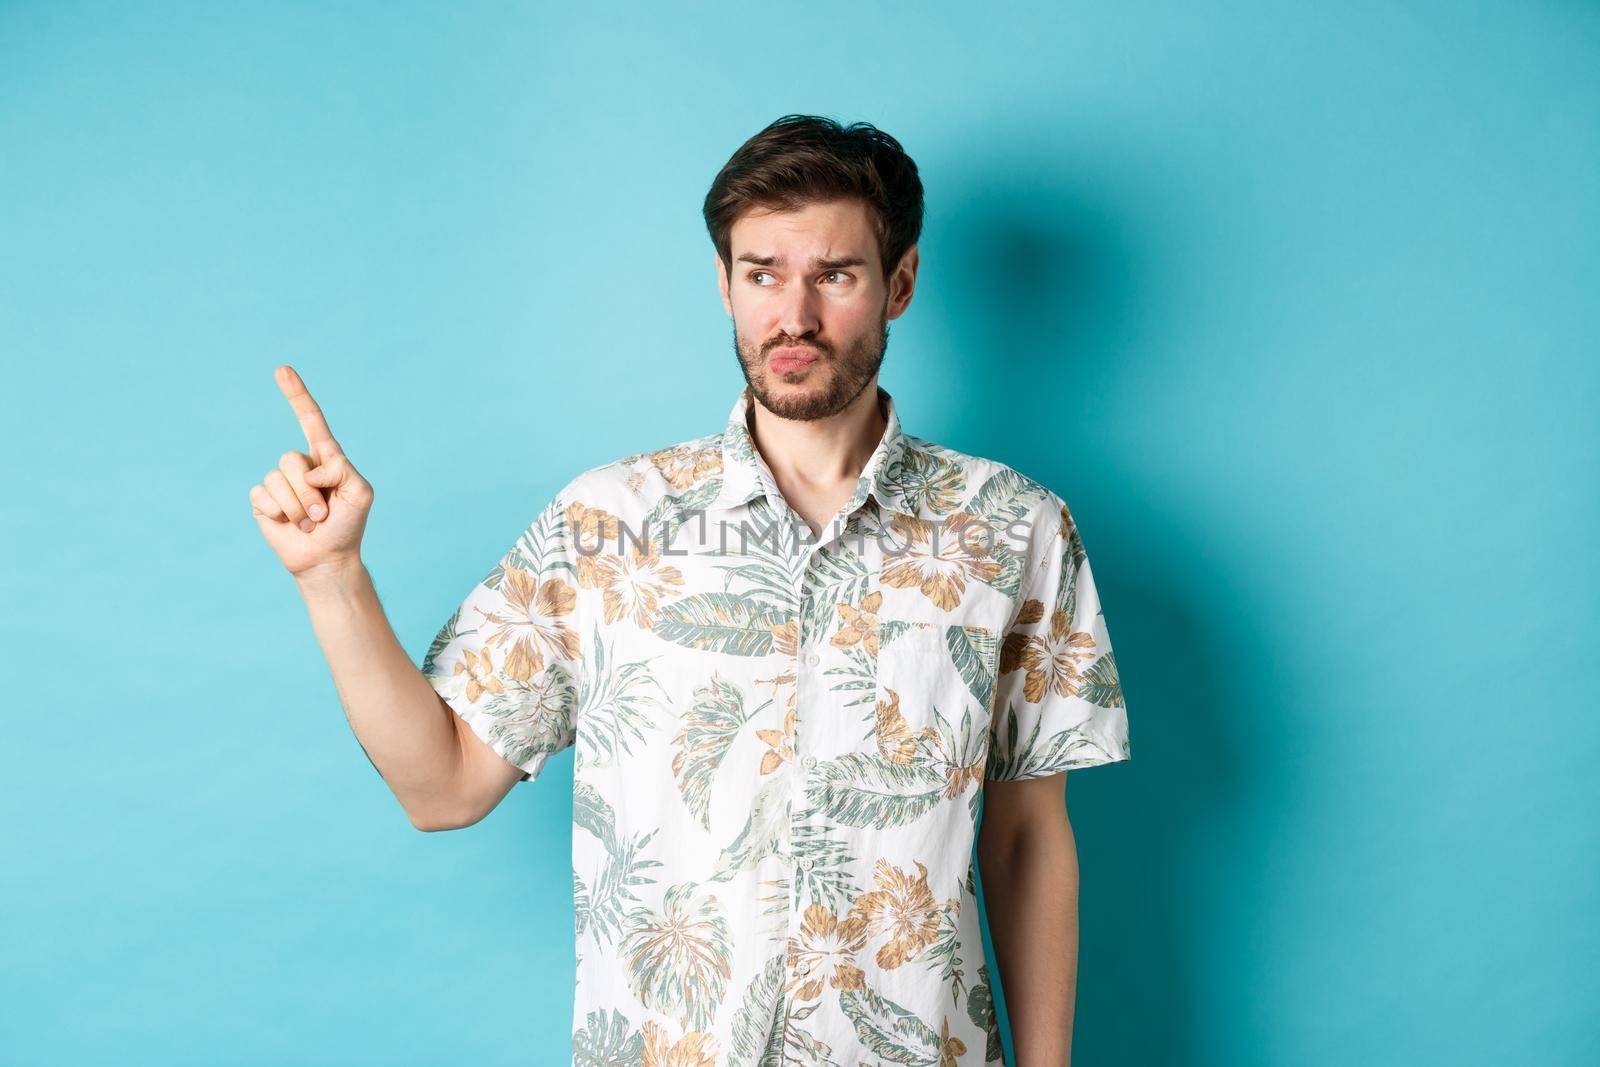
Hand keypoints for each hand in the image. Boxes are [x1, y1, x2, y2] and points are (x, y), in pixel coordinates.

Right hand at [249, 365, 373, 579]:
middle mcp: (300, 466)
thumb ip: (343, 469)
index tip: (282, 370)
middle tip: (324, 514)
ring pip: (276, 480)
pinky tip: (289, 524)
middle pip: (291, 459)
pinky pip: (262, 496)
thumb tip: (310, 469)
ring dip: (297, 508)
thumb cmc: (348, 525)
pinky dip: (279, 514)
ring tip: (311, 522)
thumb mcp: (360, 493)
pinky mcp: (263, 501)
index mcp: (325, 458)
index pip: (310, 420)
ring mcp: (280, 482)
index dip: (296, 395)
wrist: (328, 558)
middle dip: (308, 492)